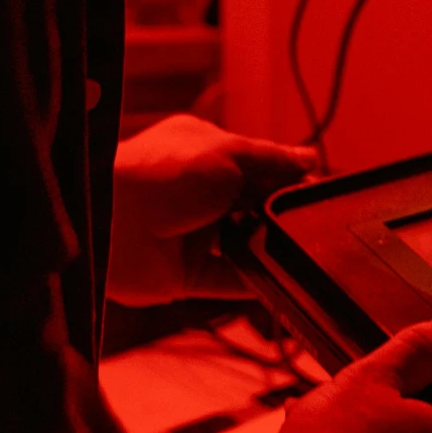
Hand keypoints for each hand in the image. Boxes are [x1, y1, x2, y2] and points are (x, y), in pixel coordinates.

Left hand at [108, 114, 314, 304]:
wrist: (111, 220)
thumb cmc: (166, 171)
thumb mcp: (230, 153)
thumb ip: (274, 160)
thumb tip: (311, 158)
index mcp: (204, 150)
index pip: (257, 164)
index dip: (287, 177)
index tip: (321, 190)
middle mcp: (198, 191)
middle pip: (253, 205)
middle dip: (281, 213)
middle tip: (317, 223)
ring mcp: (192, 233)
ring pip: (244, 243)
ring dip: (269, 247)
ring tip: (304, 251)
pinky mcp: (185, 274)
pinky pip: (230, 281)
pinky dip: (255, 282)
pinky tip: (284, 282)